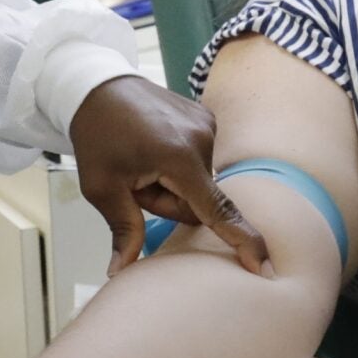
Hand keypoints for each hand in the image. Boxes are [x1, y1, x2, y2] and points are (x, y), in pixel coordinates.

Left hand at [69, 76, 269, 276]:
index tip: (262, 264)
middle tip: (136, 180)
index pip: (216, 209)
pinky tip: (153, 146)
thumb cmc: (96, 136)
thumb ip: (123, 228)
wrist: (96, 87)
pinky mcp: (206, 117)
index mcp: (178, 157)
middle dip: (169, 201)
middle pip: (198, 200)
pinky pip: (198, 159)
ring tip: (143, 160)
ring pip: (198, 181)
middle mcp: (202, 138)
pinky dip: (178, 163)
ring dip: (173, 182)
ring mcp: (207, 123)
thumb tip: (119, 271)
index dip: (240, 239)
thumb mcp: (101, 187)